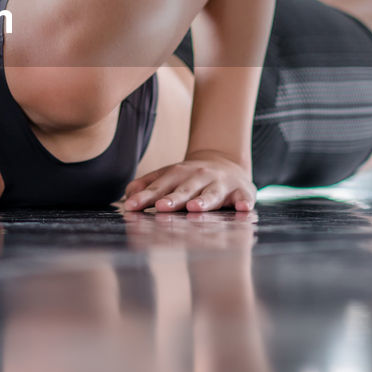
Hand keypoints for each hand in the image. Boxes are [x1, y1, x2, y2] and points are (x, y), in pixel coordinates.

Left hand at [120, 155, 256, 212]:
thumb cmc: (190, 178)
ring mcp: (220, 183)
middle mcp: (198, 177)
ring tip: (195, 208)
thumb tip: (127, 196)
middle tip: (161, 207)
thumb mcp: (168, 177)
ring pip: (211, 194)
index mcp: (177, 174)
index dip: (144, 197)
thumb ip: (147, 186)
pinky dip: (244, 202)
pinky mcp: (241, 191)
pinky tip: (244, 209)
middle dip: (172, 199)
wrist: (226, 163)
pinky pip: (243, 198)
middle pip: (183, 190)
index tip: (131, 206)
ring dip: (203, 201)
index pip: (159, 186)